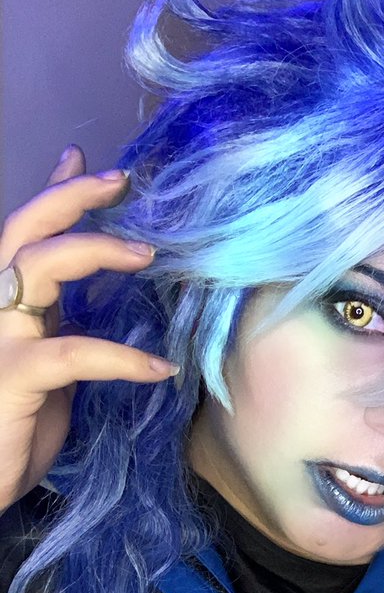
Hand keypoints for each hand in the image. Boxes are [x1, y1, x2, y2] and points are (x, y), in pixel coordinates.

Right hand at [0, 145, 178, 513]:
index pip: (28, 231)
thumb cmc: (15, 428)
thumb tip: (98, 299)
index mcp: (9, 303)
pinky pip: (72, 352)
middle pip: (25, 228)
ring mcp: (0, 338)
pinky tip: (159, 369)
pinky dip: (122, 358)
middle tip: (122, 183)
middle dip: (72, 196)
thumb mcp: (47, 365)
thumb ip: (65, 325)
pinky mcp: (14, 376)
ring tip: (147, 255)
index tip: (92, 163)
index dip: (56, 191)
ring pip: (39, 266)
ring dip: (95, 250)